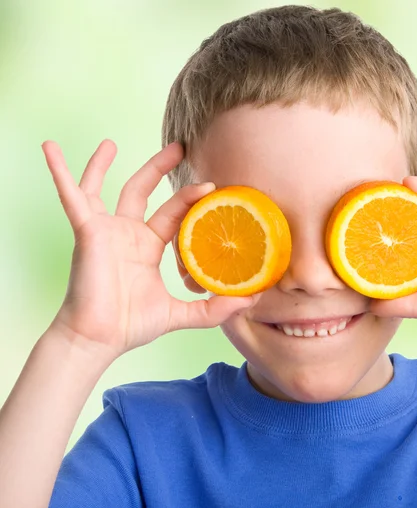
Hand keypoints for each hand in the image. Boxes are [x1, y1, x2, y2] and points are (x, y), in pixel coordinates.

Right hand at [43, 139, 253, 357]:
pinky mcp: (87, 231)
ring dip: (105, 164)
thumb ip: (213, 308)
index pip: (172, 213)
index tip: (210, 184)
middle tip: (180, 147)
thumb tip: (250, 301)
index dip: (189, 198)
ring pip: (104, 187)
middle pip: (143, 190)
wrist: (99, 339)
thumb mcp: (181, 313)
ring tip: (111, 141)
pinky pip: (71, 195)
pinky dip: (61, 171)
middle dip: (160, 167)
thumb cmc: (132, 326)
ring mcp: (104, 230)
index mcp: (147, 246)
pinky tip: (49, 145)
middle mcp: (126, 233)